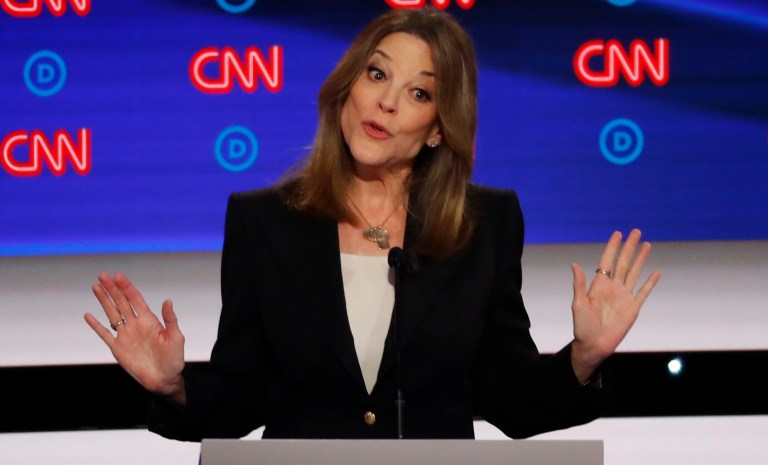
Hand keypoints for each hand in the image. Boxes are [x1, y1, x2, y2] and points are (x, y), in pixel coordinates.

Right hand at [84, 272, 186, 404]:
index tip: (119, 276)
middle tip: (103, 275)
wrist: (165, 380)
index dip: (127, 288)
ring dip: (104, 301)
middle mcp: (136, 325)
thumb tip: (168, 300)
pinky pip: (105, 334)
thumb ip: (170, 319)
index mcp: (149, 320)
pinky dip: (96, 326)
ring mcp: (125, 336)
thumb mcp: (176, 337)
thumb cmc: (174, 359)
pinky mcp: (118, 348)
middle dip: (113, 289)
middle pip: (121, 303)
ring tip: (96, 287)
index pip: (135, 300)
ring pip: (112, 314)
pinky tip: (88, 315)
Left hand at [569, 229, 660, 382]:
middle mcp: (613, 288)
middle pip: (623, 262)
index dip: (612, 247)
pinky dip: (650, 282)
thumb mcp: (578, 304)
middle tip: (636, 231)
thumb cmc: (582, 327)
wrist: (594, 345)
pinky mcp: (633, 308)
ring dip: (640, 259)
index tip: (618, 233)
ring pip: (634, 272)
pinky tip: (656, 271)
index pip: (607, 261)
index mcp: (599, 285)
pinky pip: (644, 292)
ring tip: (647, 245)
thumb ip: (579, 284)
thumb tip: (574, 264)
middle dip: (629, 247)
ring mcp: (624, 296)